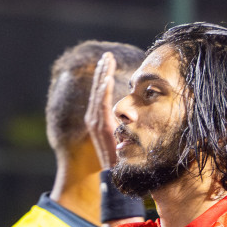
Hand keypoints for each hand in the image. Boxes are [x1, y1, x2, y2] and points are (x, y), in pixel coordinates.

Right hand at [84, 51, 119, 170]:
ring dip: (102, 76)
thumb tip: (133, 111)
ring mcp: (95, 122)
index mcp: (98, 118)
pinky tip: (107, 78)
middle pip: (97, 89)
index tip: (108, 62)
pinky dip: (103, 90)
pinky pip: (101, 104)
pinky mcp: (100, 126)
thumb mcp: (122, 133)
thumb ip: (123, 121)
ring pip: (98, 93)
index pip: (100, 92)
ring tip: (106, 60)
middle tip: (107, 55)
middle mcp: (93, 118)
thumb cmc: (121, 155)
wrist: (114, 171)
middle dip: (101, 71)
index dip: (103, 76)